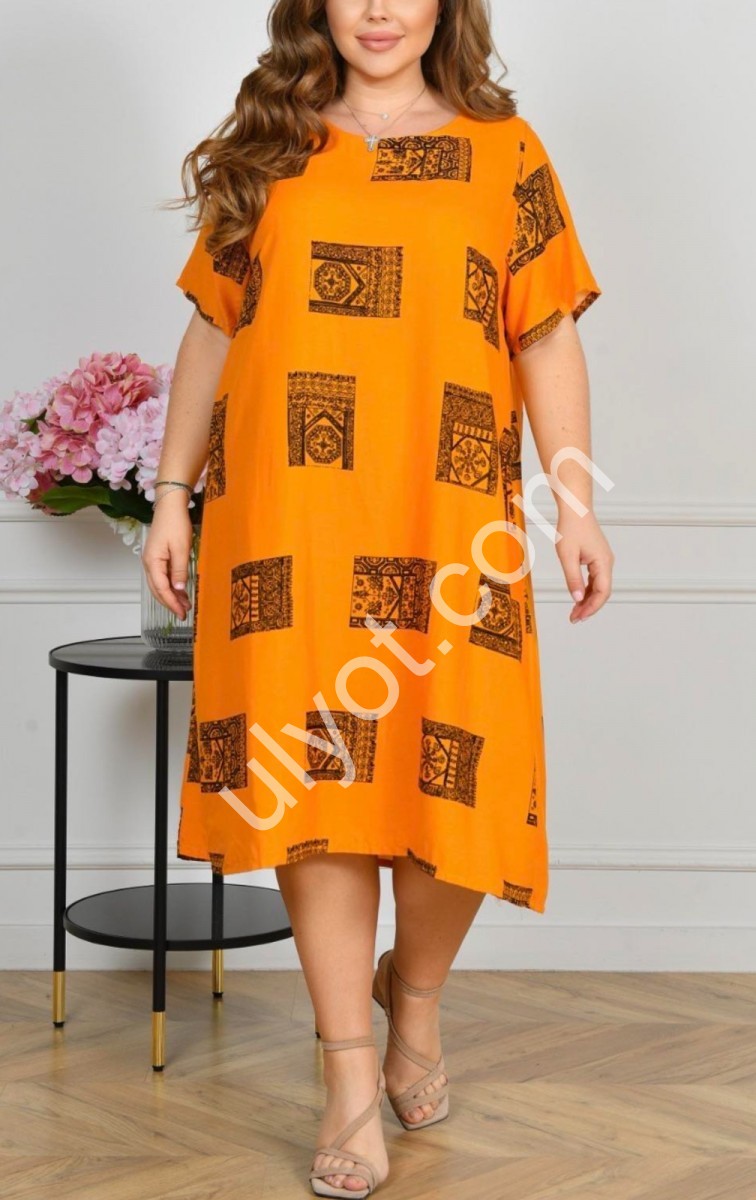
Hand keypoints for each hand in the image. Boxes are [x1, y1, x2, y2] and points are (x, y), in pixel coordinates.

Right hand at [141, 491, 194, 618]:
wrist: (170, 506)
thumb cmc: (175, 524)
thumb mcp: (181, 548)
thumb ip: (179, 570)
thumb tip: (178, 590)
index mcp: (152, 562)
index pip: (162, 589)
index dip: (172, 603)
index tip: (181, 612)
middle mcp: (149, 563)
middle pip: (157, 590)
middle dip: (170, 603)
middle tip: (183, 613)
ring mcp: (152, 560)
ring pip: (159, 585)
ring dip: (171, 596)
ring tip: (184, 605)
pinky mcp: (157, 557)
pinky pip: (162, 576)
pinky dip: (171, 586)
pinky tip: (180, 590)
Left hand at [555, 507, 613, 622]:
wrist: (575, 509)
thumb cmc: (571, 528)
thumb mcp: (567, 555)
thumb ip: (572, 579)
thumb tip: (577, 599)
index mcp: (603, 562)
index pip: (602, 592)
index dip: (592, 607)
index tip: (579, 617)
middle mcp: (607, 562)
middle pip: (602, 592)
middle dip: (589, 607)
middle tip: (574, 618)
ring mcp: (603, 560)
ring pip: (598, 586)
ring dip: (587, 600)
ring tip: (574, 612)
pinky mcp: (597, 558)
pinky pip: (595, 579)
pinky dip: (586, 590)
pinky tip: (577, 597)